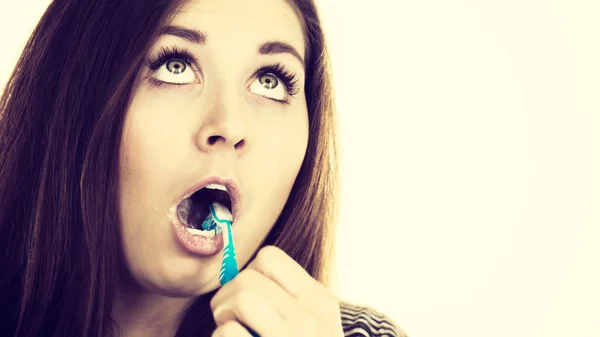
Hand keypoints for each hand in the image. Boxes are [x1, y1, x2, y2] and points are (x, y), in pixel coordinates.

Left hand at [210, 245, 343, 336]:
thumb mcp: (316, 323)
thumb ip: (289, 299)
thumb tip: (237, 275)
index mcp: (320, 301)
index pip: (270, 258)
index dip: (248, 273)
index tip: (246, 296)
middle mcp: (310, 317)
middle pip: (248, 278)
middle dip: (226, 295)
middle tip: (228, 316)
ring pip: (241, 298)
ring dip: (223, 316)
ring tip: (231, 330)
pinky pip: (228, 332)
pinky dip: (221, 336)